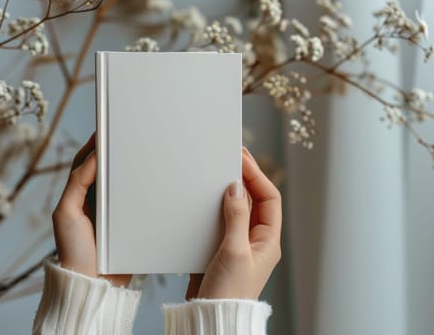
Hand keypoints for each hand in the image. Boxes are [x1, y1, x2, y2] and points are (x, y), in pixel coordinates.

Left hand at [51, 133, 131, 286]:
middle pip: (104, 172)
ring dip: (129, 170)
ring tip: (140, 153)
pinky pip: (136, 202)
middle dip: (113, 154)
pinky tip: (151, 182)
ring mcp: (111, 214)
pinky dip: (141, 190)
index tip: (104, 130)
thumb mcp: (66, 213)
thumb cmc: (74, 251)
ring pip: (122, 185)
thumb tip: (91, 158)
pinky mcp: (127, 224)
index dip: (92, 147)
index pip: (84, 165)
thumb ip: (76, 184)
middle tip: (126, 136)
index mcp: (77, 197)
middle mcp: (94, 202)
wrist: (94, 284)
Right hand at [186, 147, 281, 299]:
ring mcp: (238, 244)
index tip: (242, 158)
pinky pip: (221, 221)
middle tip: (229, 158)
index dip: (257, 175)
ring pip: (236, 209)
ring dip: (228, 192)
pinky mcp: (221, 248)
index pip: (269, 198)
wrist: (211, 316)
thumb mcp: (234, 251)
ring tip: (217, 174)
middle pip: (254, 200)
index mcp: (267, 241)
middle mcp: (255, 240)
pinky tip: (205, 200)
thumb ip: (236, 217)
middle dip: (243, 179)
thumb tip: (235, 188)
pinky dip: (214, 207)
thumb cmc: (229, 292)